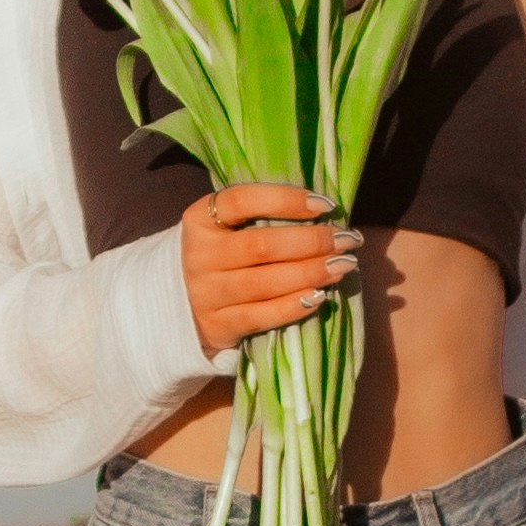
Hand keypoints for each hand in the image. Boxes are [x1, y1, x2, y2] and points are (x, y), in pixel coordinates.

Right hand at [181, 182, 354, 350]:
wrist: (177, 302)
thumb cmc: (219, 255)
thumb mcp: (224, 227)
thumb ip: (260, 216)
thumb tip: (322, 211)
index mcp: (200, 219)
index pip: (243, 200)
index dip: (287, 200)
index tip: (325, 205)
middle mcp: (199, 254)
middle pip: (262, 246)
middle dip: (312, 242)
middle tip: (347, 240)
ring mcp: (206, 292)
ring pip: (265, 283)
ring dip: (311, 273)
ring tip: (343, 265)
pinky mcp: (218, 325)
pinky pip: (262, 316)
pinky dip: (294, 306)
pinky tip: (320, 296)